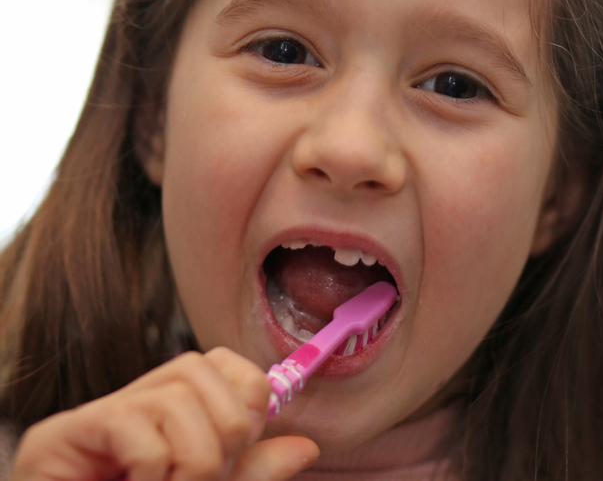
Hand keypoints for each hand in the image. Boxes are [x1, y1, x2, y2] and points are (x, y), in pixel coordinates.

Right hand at [11, 347, 318, 480]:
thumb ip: (252, 473)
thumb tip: (307, 448)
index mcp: (176, 409)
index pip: (227, 362)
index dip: (248, 403)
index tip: (238, 454)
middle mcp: (139, 398)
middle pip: (203, 368)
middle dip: (224, 437)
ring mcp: (101, 412)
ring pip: (177, 398)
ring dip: (192, 461)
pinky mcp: (65, 432)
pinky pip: (136, 427)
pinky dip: (152, 471)